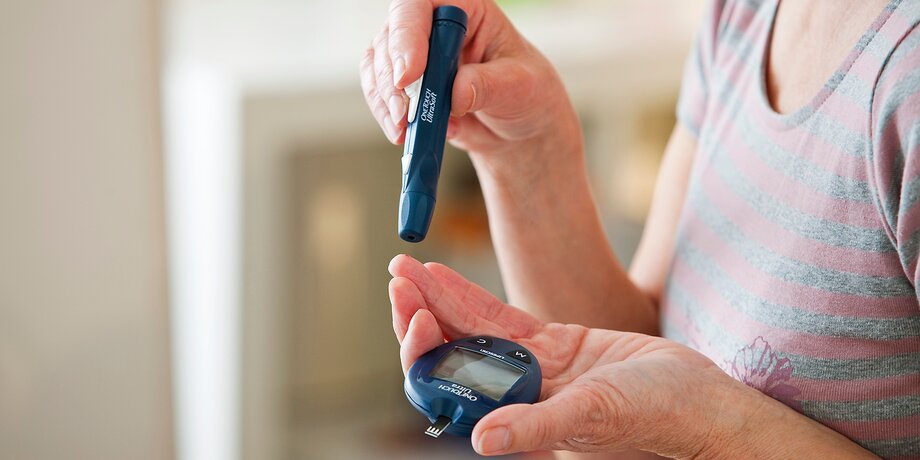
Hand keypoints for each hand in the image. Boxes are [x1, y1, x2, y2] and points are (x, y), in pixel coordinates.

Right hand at [360, 0, 579, 160]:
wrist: (519, 128)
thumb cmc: (526, 93)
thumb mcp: (520, 86)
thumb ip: (489, 85)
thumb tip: (457, 91)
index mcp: (466, 9)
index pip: (422, 4)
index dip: (408, 35)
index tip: (410, 76)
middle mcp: (435, 24)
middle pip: (392, 35)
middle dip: (392, 79)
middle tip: (406, 114)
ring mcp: (416, 54)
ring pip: (377, 63)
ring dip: (385, 100)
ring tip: (404, 130)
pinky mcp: (405, 84)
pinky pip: (379, 92)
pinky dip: (386, 114)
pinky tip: (405, 133)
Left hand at [388, 254, 743, 457]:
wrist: (699, 401)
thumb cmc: (656, 417)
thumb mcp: (595, 415)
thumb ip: (539, 427)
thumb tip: (485, 443)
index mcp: (516, 418)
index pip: (451, 385)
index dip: (424, 349)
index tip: (410, 311)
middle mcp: (516, 394)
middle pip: (452, 353)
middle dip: (420, 315)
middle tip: (396, 275)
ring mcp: (533, 369)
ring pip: (472, 330)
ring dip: (438, 299)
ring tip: (406, 267)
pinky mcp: (554, 346)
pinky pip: (502, 320)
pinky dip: (471, 297)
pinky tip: (444, 276)